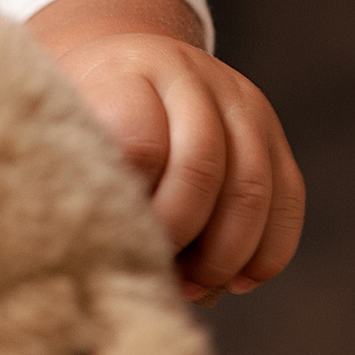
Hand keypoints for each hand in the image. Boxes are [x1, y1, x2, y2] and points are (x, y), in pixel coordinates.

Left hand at [28, 0, 304, 297]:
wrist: (132, 66)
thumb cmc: (90, 117)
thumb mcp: (67, 127)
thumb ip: (80, 174)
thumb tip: (105, 254)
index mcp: (126, 72)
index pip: (140, 144)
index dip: (136, 207)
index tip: (119, 244)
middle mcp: (189, 76)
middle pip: (202, 166)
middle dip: (185, 235)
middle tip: (167, 279)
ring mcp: (239, 100)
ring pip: (252, 186)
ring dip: (228, 253)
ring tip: (199, 287)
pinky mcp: (271, 131)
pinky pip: (288, 196)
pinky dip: (269, 248)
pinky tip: (241, 280)